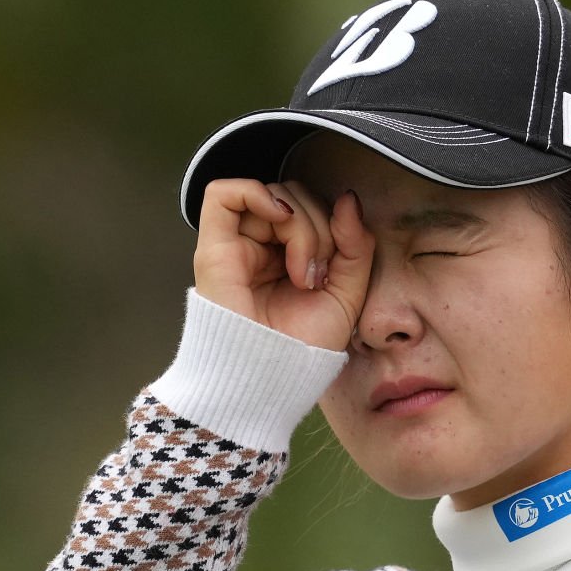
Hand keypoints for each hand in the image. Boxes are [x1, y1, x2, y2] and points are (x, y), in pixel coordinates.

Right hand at [193, 177, 372, 351]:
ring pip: (272, 195)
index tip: (335, 271)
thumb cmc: (304, 346)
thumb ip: (356, 245)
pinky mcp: (214, 248)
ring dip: (300, 227)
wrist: (274, 377)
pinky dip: (258, 195)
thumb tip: (349, 199)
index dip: (334, 225)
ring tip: (301, 273)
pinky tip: (279, 223)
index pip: (313, 208)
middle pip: (294, 197)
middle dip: (319, 228)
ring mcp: (237, 245)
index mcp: (290, 256)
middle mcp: (262, 247)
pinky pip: (224, 193)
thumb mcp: (348, 292)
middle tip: (317, 276)